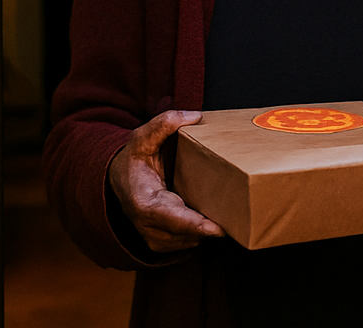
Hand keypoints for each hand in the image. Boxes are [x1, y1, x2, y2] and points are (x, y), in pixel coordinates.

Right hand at [107, 110, 225, 252]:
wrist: (121, 181)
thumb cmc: (135, 160)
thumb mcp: (143, 137)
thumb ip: (164, 123)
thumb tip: (194, 116)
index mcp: (142, 201)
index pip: (170, 218)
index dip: (194, 225)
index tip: (218, 229)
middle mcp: (146, 226)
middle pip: (186, 234)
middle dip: (212, 226)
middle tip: (241, 215)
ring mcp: (154, 239)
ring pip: (191, 241)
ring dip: (208, 228)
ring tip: (226, 208)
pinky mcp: (164, 245)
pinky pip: (190, 242)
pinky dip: (202, 231)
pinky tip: (211, 213)